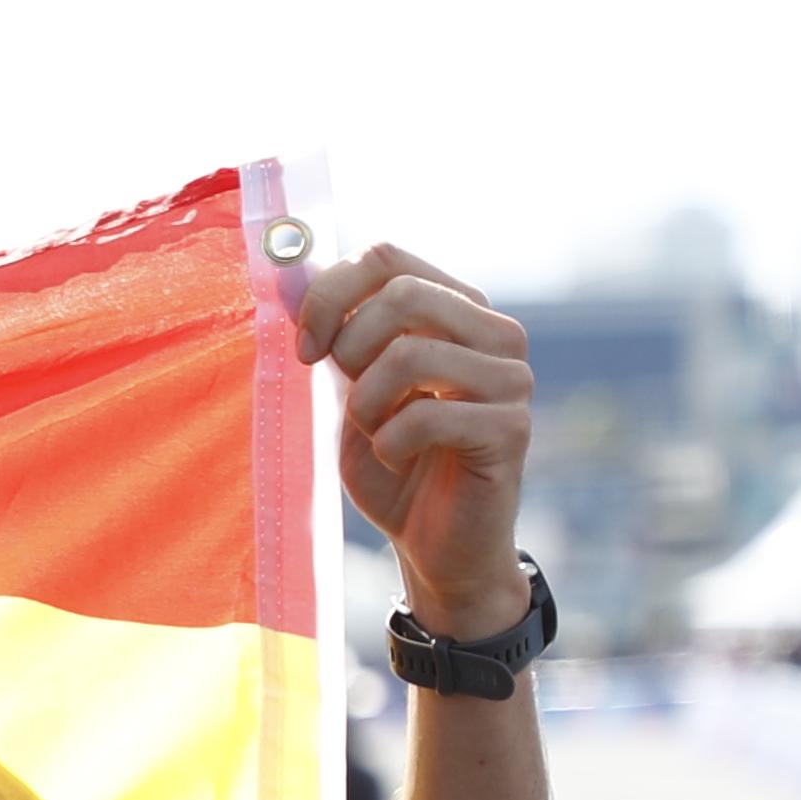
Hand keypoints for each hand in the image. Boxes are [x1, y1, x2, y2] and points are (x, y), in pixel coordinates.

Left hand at [294, 244, 534, 639]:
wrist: (435, 542)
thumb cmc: (394, 461)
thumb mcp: (355, 388)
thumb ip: (340, 335)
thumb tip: (289, 278)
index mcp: (455, 308)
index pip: (388, 257)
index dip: (332, 294)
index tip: (306, 346)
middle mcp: (494, 331)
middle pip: (402, 294)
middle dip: (349, 347)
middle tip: (344, 396)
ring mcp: (511, 377)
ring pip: (412, 353)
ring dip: (368, 403)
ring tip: (376, 432)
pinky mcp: (511, 427)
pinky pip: (427, 415)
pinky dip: (390, 444)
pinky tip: (399, 459)